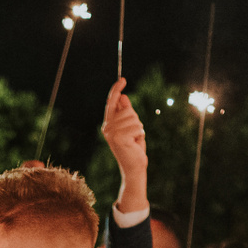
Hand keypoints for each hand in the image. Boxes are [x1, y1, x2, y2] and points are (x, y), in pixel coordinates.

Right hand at [101, 79, 148, 210]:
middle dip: (135, 119)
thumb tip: (124, 97)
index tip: (123, 79)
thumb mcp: (131, 128)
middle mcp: (107, 128)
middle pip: (127, 109)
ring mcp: (112, 133)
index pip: (111, 103)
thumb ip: (126, 113)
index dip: (116, 90)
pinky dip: (140, 134)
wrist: (134, 168)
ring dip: (139, 128)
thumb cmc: (133, 148)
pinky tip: (135, 144)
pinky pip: (136, 126)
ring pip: (133, 117)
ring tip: (134, 140)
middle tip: (134, 134)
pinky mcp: (119, 138)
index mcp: (108, 124)